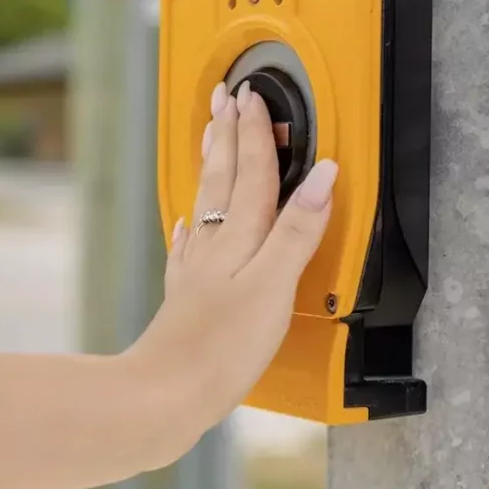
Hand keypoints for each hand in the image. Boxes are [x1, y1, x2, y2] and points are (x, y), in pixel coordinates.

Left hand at [0, 82, 336, 488]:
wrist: (165, 393)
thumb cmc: (220, 348)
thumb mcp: (274, 287)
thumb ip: (298, 231)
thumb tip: (323, 177)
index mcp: (239, 239)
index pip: (251, 172)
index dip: (254, 133)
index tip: (253, 95)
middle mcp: (213, 246)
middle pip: (222, 178)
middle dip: (226, 135)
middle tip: (223, 97)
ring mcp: (196, 271)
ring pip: (205, 204)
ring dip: (211, 167)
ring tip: (210, 138)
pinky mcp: (186, 298)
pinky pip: (190, 247)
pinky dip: (193, 227)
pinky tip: (188, 225)